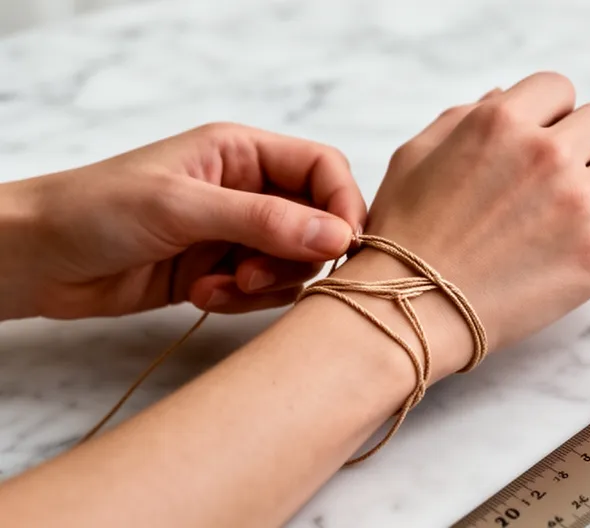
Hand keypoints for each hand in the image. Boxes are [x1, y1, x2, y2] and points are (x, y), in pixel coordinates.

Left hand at [0, 123, 365, 320]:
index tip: (340, 246)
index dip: (342, 204)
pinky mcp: (222, 272)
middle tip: (254, 275)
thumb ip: (264, 220)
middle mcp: (248, 189)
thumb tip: (338, 236)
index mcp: (242, 152)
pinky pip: (264, 292)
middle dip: (295, 256)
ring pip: (294, 263)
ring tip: (216, 288)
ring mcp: (236, 234)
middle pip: (317, 222)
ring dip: (265, 284)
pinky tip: (200, 297)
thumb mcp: (183, 207)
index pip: (324, 168)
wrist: (36, 260)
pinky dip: (242, 301)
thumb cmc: (95, 210)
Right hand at [347, 72, 589, 365]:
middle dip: (589, 143)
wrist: (410, 309)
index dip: (554, 114)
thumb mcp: (417, 155)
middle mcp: (545, 155)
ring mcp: (577, 205)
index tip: (546, 139)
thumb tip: (506, 96)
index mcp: (501, 123)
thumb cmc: (405, 237)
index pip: (560, 88)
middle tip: (569, 175)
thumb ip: (465, 117)